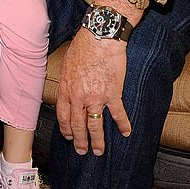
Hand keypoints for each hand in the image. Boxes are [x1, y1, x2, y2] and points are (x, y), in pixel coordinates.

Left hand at [56, 28, 129, 155]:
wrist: (100, 38)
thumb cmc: (83, 46)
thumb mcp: (67, 63)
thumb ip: (67, 80)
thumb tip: (68, 87)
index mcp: (67, 89)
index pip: (64, 115)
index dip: (66, 129)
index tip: (68, 137)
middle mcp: (79, 96)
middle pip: (78, 125)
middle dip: (80, 140)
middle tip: (82, 150)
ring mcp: (96, 97)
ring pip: (95, 125)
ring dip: (97, 140)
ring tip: (99, 151)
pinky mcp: (113, 94)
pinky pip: (118, 114)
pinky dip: (123, 125)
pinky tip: (126, 132)